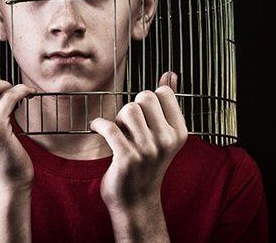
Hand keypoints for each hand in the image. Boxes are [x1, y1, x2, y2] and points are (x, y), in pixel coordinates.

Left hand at [89, 71, 187, 211]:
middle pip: (145, 97)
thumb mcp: (163, 135)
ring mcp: (148, 151)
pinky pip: (109, 127)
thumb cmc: (147, 164)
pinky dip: (98, 124)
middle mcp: (167, 141)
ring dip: (118, 119)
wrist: (136, 202)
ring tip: (120, 133)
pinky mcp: (127, 158)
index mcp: (179, 132)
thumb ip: (167, 104)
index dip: (148, 101)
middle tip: (129, 127)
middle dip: (133, 107)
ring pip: (128, 109)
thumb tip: (171, 74)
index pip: (163, 92)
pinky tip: (96, 128)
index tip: (143, 118)